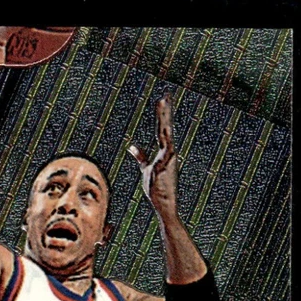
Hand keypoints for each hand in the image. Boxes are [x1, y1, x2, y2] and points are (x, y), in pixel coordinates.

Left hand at [129, 95, 177, 219]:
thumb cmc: (156, 188)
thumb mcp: (146, 169)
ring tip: (163, 106)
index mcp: (164, 152)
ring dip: (165, 121)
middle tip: (165, 95)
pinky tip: (165, 131)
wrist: (164, 205)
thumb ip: (140, 157)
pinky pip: (165, 152)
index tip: (163, 100)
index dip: (162, 115)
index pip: (162, 130)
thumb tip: (132, 146)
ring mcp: (168, 159)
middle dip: (165, 112)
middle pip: (165, 128)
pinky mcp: (164, 167)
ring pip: (166, 136)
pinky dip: (165, 141)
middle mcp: (168, 153)